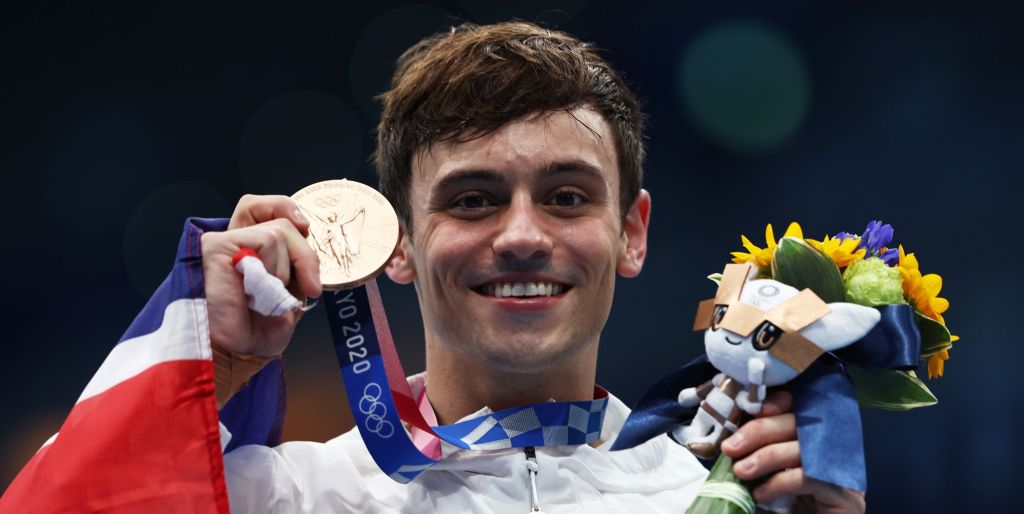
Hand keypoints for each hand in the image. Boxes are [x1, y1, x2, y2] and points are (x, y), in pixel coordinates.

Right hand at [202, 195, 321, 357]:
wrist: (234, 352)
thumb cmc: (256, 330)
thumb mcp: (287, 294)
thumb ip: (295, 266)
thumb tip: (306, 241)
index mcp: (250, 250)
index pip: (262, 208)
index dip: (285, 208)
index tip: (305, 227)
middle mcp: (236, 241)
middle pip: (278, 216)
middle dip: (304, 253)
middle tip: (310, 286)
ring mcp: (225, 241)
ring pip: (279, 231)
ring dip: (286, 271)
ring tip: (267, 298)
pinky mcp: (217, 245)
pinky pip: (266, 240)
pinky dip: (275, 269)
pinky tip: (259, 291)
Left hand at [721, 391, 865, 513]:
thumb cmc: (786, 511)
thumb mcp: (765, 481)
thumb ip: (753, 461)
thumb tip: (729, 444)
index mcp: (815, 441)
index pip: (800, 408)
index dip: (776, 403)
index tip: (747, 410)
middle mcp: (833, 452)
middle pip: (799, 423)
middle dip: (760, 430)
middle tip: (731, 447)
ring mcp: (842, 473)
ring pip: (803, 448)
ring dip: (765, 457)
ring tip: (741, 471)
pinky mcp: (846, 497)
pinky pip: (809, 477)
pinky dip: (780, 482)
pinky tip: (761, 494)